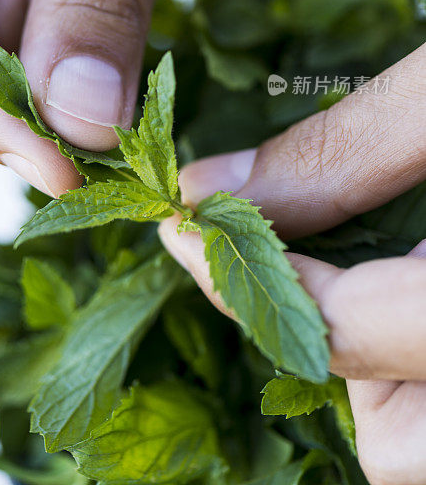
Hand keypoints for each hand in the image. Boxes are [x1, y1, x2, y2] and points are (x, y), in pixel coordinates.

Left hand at [160, 47, 425, 484]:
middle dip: (330, 349)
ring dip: (385, 371)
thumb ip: (344, 149)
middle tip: (307, 256)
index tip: (191, 225)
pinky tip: (425, 277)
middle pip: (399, 444)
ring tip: (393, 266)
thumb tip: (210, 188)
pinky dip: (425, 366)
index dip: (248, 278)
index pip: (352, 334)